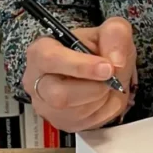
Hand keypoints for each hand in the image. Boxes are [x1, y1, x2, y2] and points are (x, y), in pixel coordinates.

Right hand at [22, 16, 136, 134]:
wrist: (97, 67)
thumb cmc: (95, 48)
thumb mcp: (110, 29)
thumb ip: (115, 35)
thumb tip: (116, 62)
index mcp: (41, 51)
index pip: (51, 59)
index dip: (81, 66)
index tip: (107, 68)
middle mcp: (37, 81)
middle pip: (59, 95)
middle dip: (94, 88)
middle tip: (112, 78)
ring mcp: (46, 105)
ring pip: (75, 112)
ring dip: (102, 98)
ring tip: (108, 84)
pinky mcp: (60, 122)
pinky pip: (85, 123)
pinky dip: (104, 110)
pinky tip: (104, 96)